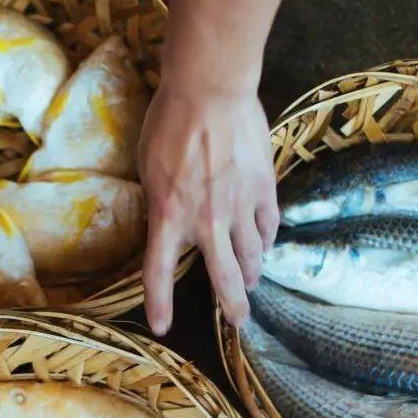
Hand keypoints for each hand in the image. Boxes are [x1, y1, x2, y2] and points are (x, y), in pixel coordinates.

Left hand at [139, 84, 277, 332]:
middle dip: (233, 307)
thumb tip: (169, 213)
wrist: (211, 90)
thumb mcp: (148, 166)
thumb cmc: (170, 122)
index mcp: (168, 216)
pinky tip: (266, 242)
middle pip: (223, 278)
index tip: (161, 327)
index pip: (158, 271)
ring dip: (251, 272)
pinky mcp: (264, 189)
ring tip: (251, 281)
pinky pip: (269, 225)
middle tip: (239, 323)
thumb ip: (160, 198)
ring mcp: (239, 207)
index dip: (159, 304)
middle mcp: (206, 221)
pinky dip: (268, 238)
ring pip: (252, 255)